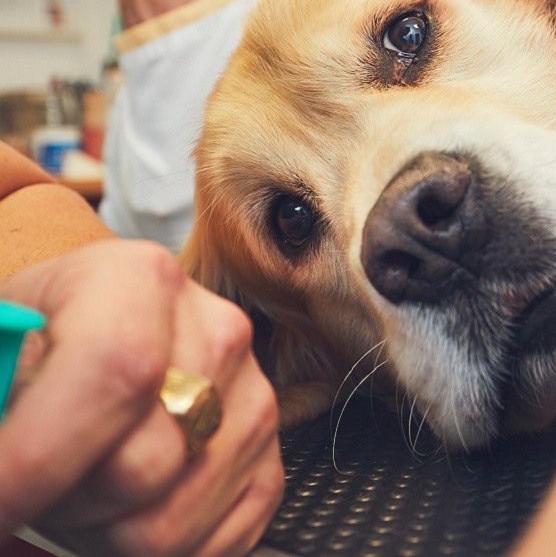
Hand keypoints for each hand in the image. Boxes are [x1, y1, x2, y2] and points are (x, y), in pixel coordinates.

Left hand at [0, 240, 281, 554]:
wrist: (91, 339)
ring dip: (105, 531)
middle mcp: (216, 334)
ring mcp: (252, 400)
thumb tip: (5, 465)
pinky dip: (157, 551)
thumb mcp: (0, 339)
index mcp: (139, 282)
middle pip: (140, 466)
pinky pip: (214, 547)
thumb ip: (2, 383)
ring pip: (169, 525)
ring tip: (78, 486)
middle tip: (34, 482)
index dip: (41, 456)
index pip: (113, 372)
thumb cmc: (37, 345)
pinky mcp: (270, 458)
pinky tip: (122, 510)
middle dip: (65, 502)